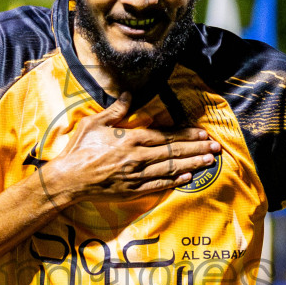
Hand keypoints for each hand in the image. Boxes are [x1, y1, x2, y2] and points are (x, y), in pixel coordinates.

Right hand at [42, 93, 219, 203]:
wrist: (69, 179)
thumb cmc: (80, 149)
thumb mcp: (94, 123)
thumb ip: (115, 110)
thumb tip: (128, 93)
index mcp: (130, 139)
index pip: (166, 136)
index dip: (187, 135)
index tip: (203, 133)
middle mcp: (138, 158)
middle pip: (174, 152)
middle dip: (197, 149)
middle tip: (216, 147)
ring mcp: (136, 176)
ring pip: (171, 168)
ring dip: (192, 164)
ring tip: (210, 161)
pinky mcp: (132, 191)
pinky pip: (158, 185)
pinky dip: (175, 180)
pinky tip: (188, 177)